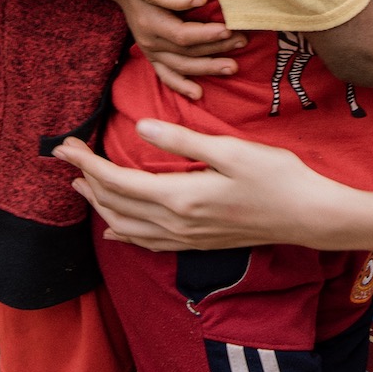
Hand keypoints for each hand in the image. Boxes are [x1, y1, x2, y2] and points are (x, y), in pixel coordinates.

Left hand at [57, 122, 338, 251]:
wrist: (308, 216)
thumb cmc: (277, 177)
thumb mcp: (231, 150)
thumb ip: (182, 141)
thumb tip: (139, 128)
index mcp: (180, 197)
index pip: (118, 180)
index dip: (87, 163)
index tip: (65, 146)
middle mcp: (176, 223)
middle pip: (116, 203)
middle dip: (86, 180)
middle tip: (64, 158)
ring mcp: (186, 238)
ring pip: (127, 225)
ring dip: (100, 205)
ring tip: (82, 188)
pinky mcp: (197, 243)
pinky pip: (147, 242)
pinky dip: (125, 233)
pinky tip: (117, 229)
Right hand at [108, 0, 247, 101]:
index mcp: (152, 21)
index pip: (181, 34)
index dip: (205, 35)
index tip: (228, 29)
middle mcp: (149, 40)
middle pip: (186, 51)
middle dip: (217, 49)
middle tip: (242, 41)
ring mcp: (150, 52)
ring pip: (181, 66)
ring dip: (208, 67)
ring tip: (234, 66)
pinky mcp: (152, 58)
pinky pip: (166, 76)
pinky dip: (182, 85)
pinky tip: (199, 93)